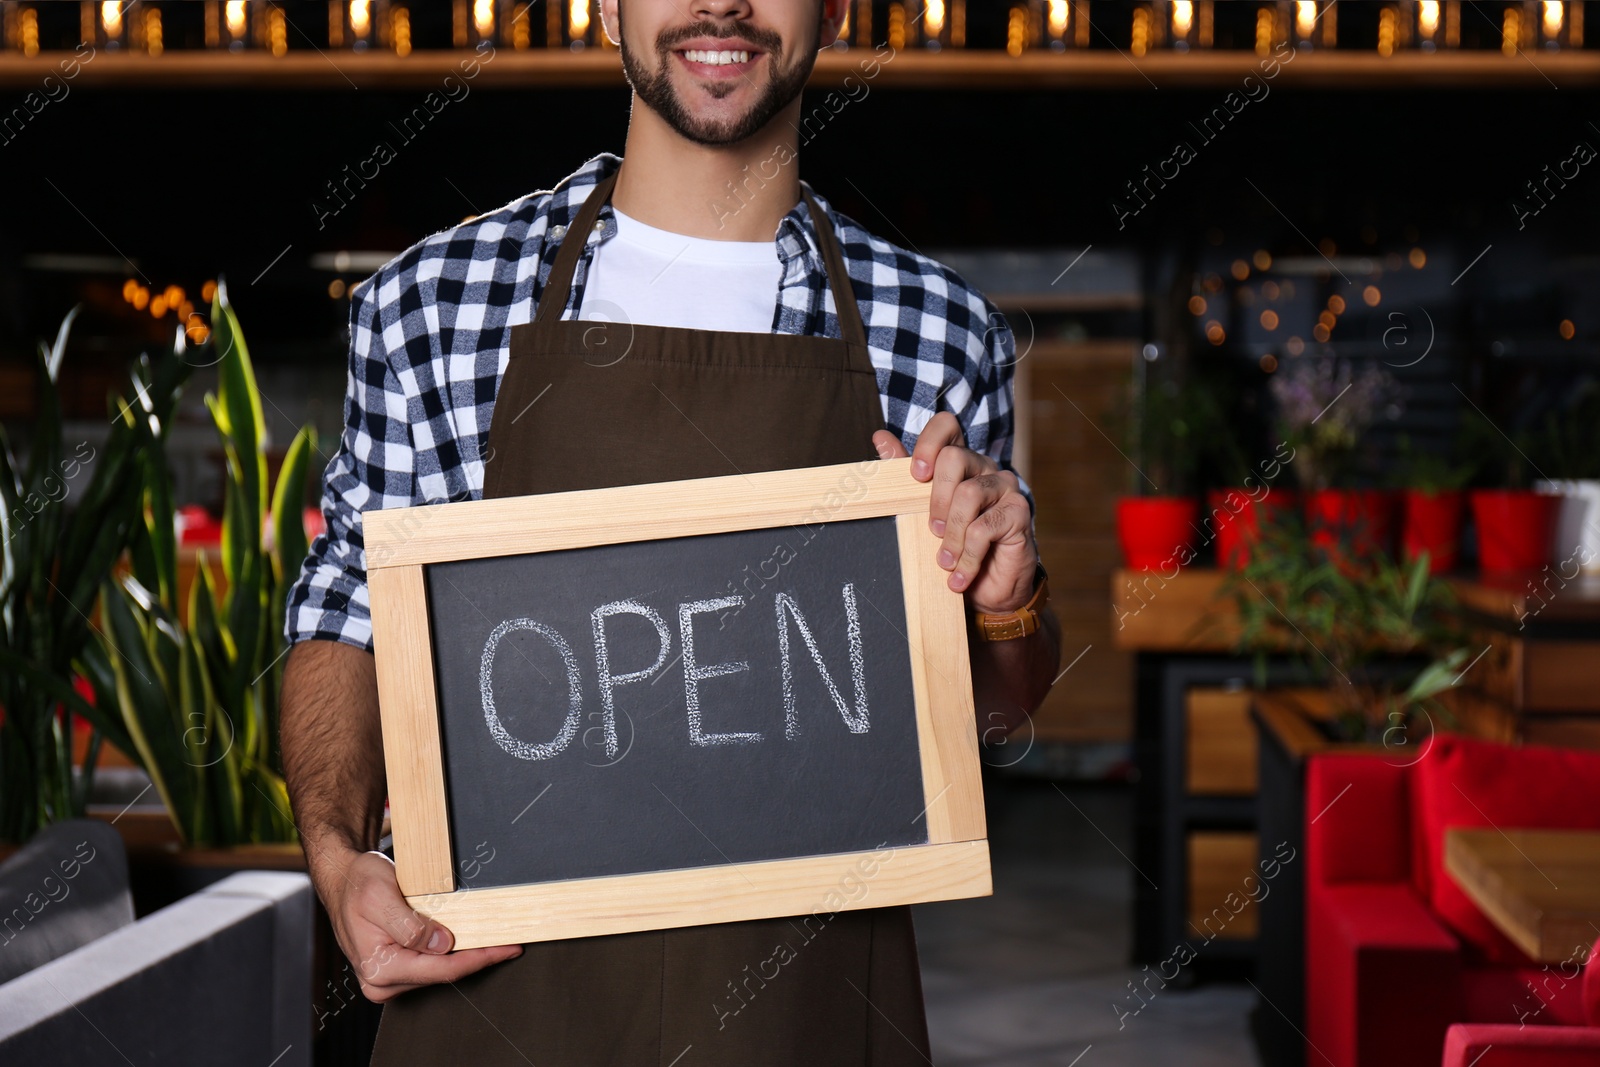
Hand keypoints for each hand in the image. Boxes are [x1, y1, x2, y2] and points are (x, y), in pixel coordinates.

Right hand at [317, 849, 522, 1002]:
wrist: (343, 879)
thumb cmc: (357, 884)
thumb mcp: (381, 896)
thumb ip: (410, 925)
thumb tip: (441, 945)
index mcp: (379, 967)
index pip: (441, 970)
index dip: (479, 959)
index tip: (507, 949)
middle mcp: (382, 981)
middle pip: (443, 974)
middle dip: (478, 958)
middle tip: (511, 943)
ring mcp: (387, 978)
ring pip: (439, 971)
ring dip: (467, 956)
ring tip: (495, 940)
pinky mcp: (395, 969)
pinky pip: (430, 965)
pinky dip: (453, 954)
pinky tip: (470, 942)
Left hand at [872, 412, 1037, 614]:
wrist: (986, 590)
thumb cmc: (954, 548)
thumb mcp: (922, 514)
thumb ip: (903, 477)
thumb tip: (880, 438)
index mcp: (959, 462)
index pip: (947, 426)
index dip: (929, 443)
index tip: (917, 474)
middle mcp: (984, 468)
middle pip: (954, 458)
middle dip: (935, 499)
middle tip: (932, 531)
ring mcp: (1005, 487)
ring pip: (969, 494)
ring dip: (952, 535)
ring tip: (945, 562)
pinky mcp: (1019, 512)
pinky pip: (984, 528)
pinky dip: (967, 556)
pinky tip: (960, 575)